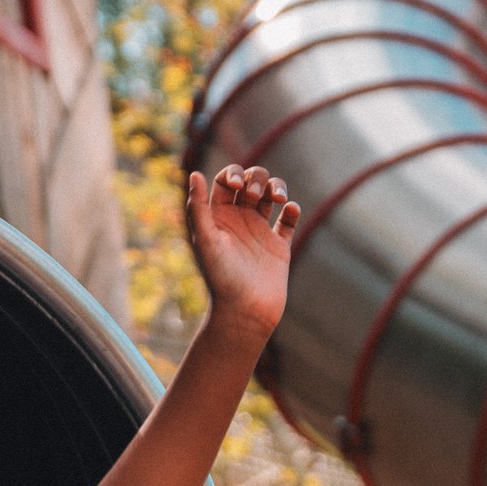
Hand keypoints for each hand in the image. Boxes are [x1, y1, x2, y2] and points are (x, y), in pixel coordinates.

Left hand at [185, 164, 297, 338]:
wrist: (244, 312)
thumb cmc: (220, 278)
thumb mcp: (206, 240)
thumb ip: (197, 207)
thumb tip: (194, 173)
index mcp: (218, 218)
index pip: (225, 181)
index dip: (232, 174)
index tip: (237, 186)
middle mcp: (239, 222)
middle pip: (251, 181)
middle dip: (256, 178)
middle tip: (255, 195)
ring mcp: (260, 233)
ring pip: (272, 195)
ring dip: (277, 186)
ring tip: (278, 197)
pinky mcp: (279, 247)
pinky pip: (289, 221)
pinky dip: (293, 210)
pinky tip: (289, 211)